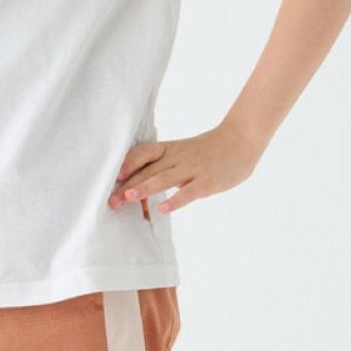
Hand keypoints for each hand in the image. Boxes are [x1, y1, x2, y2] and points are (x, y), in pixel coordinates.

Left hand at [106, 123, 265, 214]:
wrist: (239, 140)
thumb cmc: (209, 151)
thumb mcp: (184, 154)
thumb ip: (166, 167)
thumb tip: (143, 183)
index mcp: (170, 150)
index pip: (143, 153)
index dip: (127, 164)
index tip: (111, 177)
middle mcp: (177, 158)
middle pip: (148, 170)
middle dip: (128, 185)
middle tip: (111, 201)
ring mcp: (192, 169)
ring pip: (164, 178)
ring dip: (145, 188)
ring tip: (128, 197)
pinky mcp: (206, 181)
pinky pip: (189, 191)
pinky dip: (176, 200)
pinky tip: (164, 209)